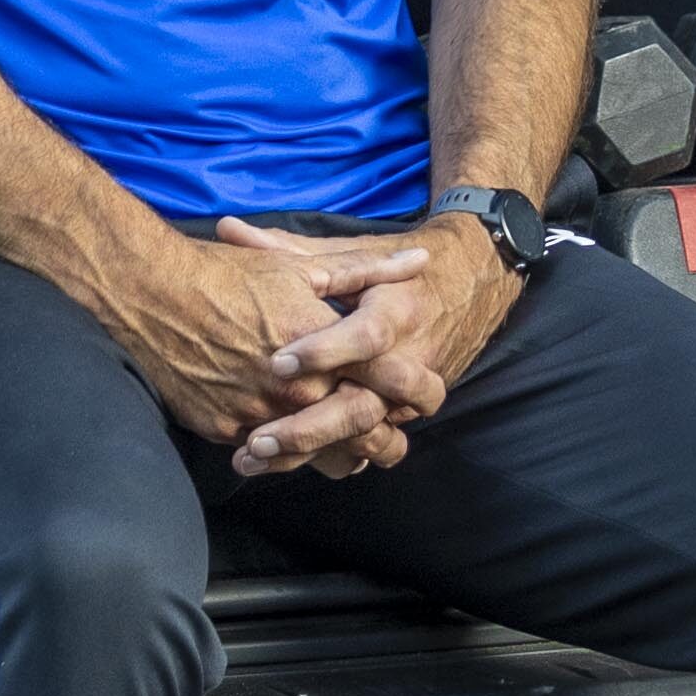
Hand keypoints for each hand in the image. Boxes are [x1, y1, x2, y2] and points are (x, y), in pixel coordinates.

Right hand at [95, 225, 432, 477]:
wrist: (150, 294)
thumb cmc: (228, 274)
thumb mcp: (301, 267)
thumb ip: (365, 272)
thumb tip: (420, 264)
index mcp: (321, 346)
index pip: (384, 381)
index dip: (409, 390)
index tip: (418, 395)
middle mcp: (294, 389)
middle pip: (355, 429)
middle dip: (379, 438)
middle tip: (389, 443)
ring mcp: (258, 414)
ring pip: (313, 454)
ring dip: (335, 455)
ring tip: (351, 455)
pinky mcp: (225, 429)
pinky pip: (265, 453)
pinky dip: (281, 452)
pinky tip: (292, 449)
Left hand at [227, 214, 524, 471]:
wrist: (468, 286)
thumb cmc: (393, 270)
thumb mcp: (348, 254)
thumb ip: (288, 249)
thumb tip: (227, 229)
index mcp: (397, 311)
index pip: (366, 338)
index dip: (325, 352)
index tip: (277, 363)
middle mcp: (410, 361)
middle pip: (367, 407)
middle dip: (311, 428)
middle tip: (258, 437)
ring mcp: (408, 398)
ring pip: (368, 441)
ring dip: (313, 455)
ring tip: (256, 457)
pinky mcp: (401, 418)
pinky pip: (370, 451)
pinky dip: (330, 462)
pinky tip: (283, 467)